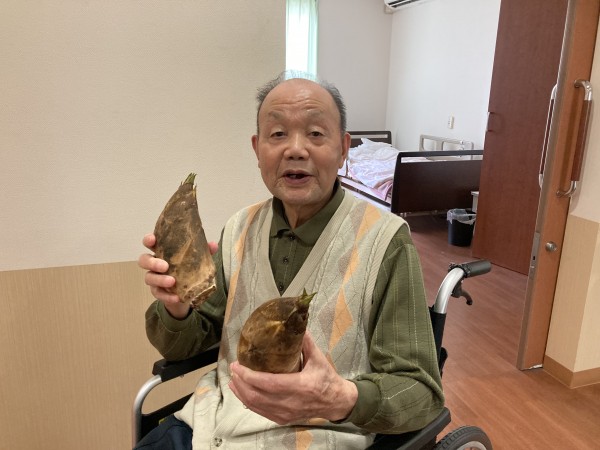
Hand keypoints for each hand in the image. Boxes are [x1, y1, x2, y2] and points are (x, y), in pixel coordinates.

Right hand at [138, 233, 217, 318]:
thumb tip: (213, 245)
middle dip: (152, 262)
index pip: (150, 243)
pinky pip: (158, 294)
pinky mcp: (157, 292)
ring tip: (172, 282)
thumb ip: (203, 251)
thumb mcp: (196, 259)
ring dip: (160, 280)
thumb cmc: (188, 268)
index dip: (148, 240)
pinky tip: (176, 297)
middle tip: (165, 266)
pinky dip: (167, 296)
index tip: (152, 240)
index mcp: (162, 251)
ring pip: (149, 278)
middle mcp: (154, 264)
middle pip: (144, 260)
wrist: (187, 292)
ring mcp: (154, 278)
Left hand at [228, 332, 357, 423]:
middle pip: (256, 396)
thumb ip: (305, 341)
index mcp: (300, 386)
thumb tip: (294, 322)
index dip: (249, 375)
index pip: (268, 383)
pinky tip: (242, 393)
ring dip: (240, 392)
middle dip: (240, 382)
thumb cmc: (326, 378)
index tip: (237, 365)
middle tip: (234, 369)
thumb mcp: (318, 358)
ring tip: (233, 380)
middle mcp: (290, 402)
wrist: (335, 402)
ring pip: (255, 406)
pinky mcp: (283, 419)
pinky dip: (248, 402)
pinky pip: (260, 412)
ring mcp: (285, 414)